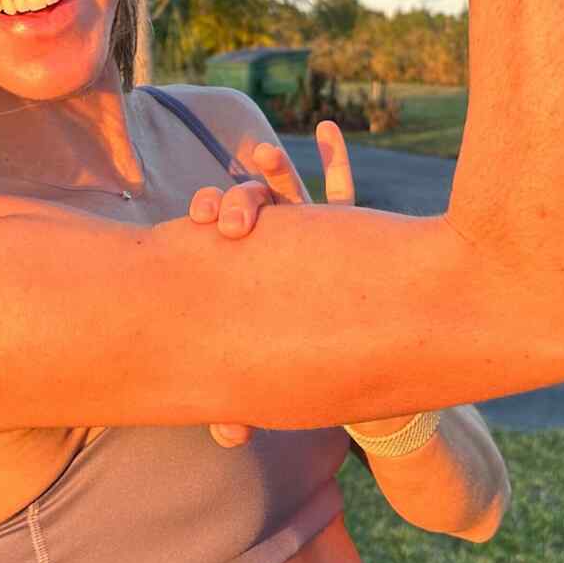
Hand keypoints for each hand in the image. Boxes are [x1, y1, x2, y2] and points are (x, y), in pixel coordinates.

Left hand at [191, 124, 411, 449]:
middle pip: (246, 216)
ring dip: (271, 168)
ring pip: (288, 197)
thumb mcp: (282, 392)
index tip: (195, 219)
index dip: (204, 226)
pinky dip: (333, 157)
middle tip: (226, 206)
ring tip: (260, 151)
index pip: (218, 251)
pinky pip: (344, 192)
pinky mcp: (354, 234)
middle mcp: (276, 257)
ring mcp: (312, 239)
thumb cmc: (314, 378)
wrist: (367, 374)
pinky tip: (325, 129)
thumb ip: (253, 405)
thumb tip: (227, 433)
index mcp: (251, 288)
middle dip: (233, 199)